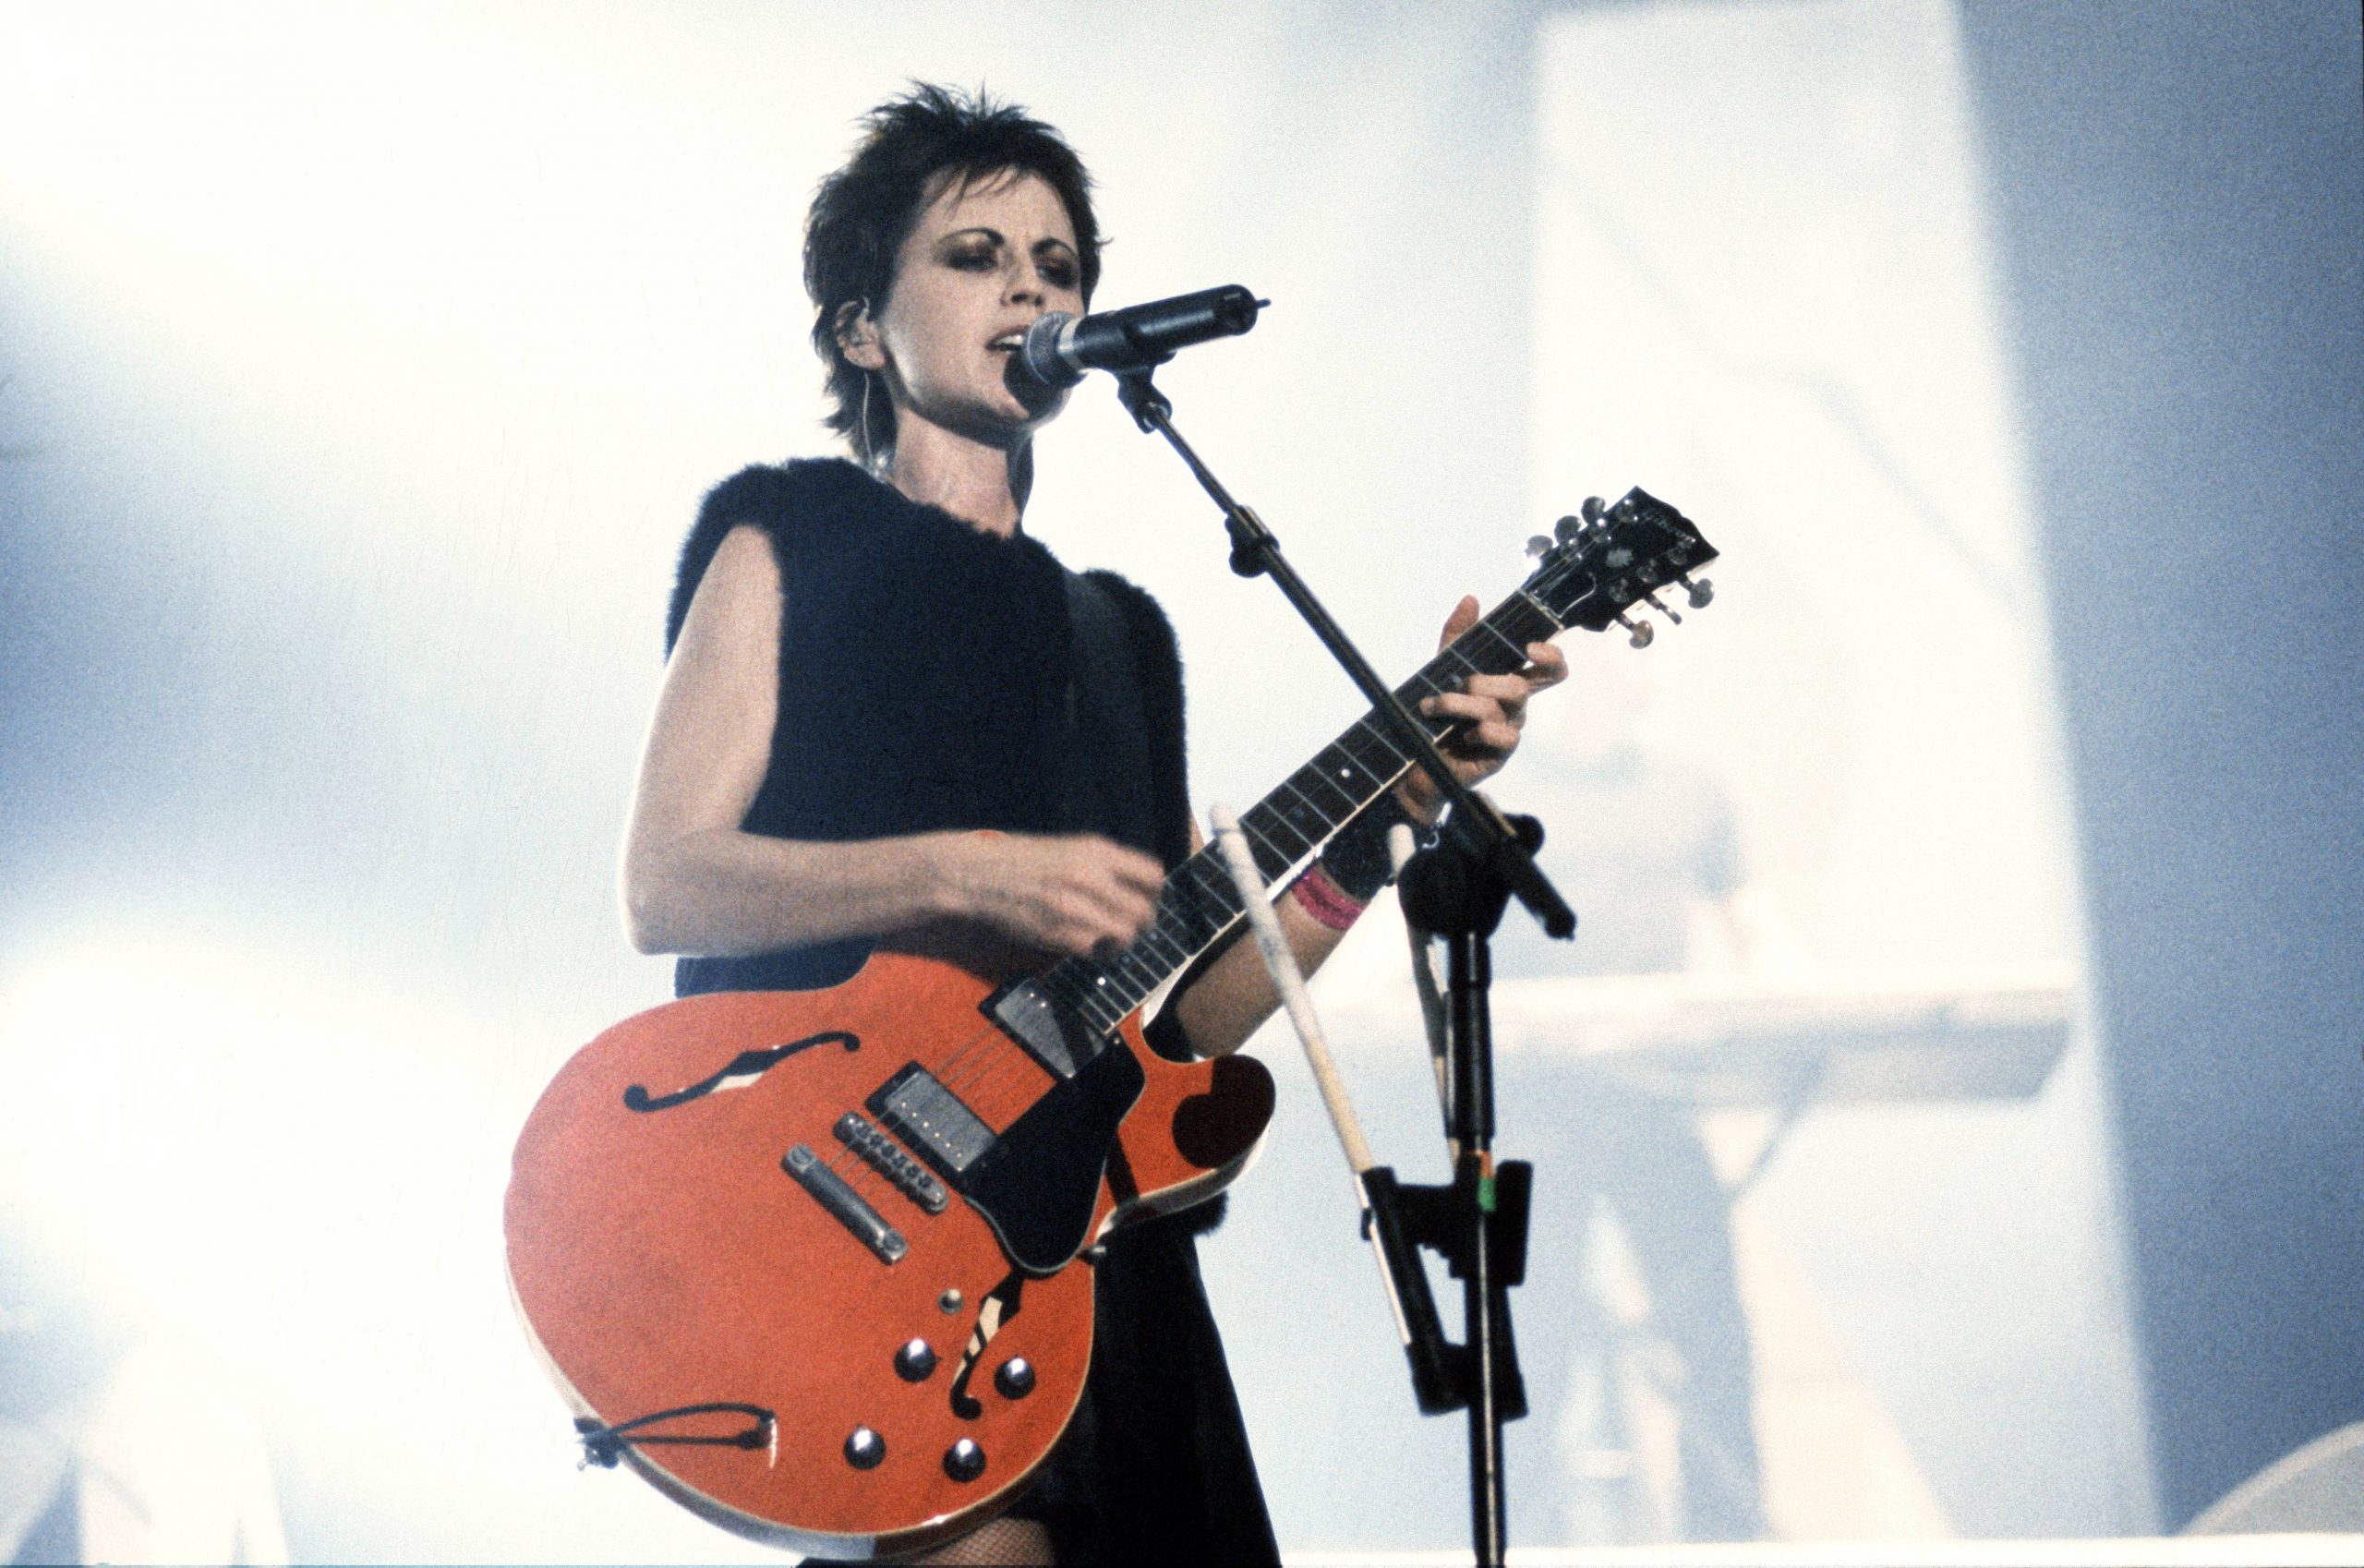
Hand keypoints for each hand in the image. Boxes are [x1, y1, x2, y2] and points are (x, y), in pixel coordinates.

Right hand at [937, 831, 1166, 958]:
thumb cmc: (1023, 862)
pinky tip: (1087, 947)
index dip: (1153, 895)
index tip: (1143, 902)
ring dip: (1120, 943)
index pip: (1153, 875)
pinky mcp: (1057, 931)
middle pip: (1144, 911)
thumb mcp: (1068, 849)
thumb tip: (1137, 892)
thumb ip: (1103, 866)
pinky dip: (1098, 953)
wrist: (976, 874)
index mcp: (1097, 849)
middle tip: (1127, 930)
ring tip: (1106, 940)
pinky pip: (1097, 950)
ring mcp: (1074, 904)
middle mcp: (1091, 874)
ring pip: (1125, 934)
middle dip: (1141, 926)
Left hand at [1396, 594, 1566, 821]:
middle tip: (1457, 684)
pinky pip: (1503, 737)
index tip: (1530, 647)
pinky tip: (1461, 735)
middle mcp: (1514, 706)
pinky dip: (1478, 731)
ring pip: (1500, 708)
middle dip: (1483, 682)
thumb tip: (1471, 598)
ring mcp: (1508, 730)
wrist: (1413, 755)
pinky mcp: (1499, 755)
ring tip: (1432, 707)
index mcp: (1509, 680)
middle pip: (1521, 686)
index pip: (1549, 668)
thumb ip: (1457, 634)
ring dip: (1460, 704)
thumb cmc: (1435, 711)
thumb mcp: (1442, 666)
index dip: (1552, 656)